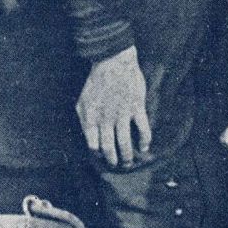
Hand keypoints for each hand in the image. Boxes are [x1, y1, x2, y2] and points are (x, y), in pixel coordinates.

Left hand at [77, 45, 151, 169]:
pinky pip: (143, 129)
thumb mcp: (82, 101)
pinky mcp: (136, 108)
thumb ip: (83, 120)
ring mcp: (122, 114)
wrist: (113, 61)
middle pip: (109, 148)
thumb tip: (89, 137)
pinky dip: (145, 141)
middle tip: (116, 165)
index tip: (102, 156)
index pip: (93, 144)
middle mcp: (105, 119)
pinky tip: (144, 147)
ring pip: (125, 142)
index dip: (97, 153)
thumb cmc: (96, 81)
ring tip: (129, 162)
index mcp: (90, 117)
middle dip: (113, 160)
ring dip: (128, 156)